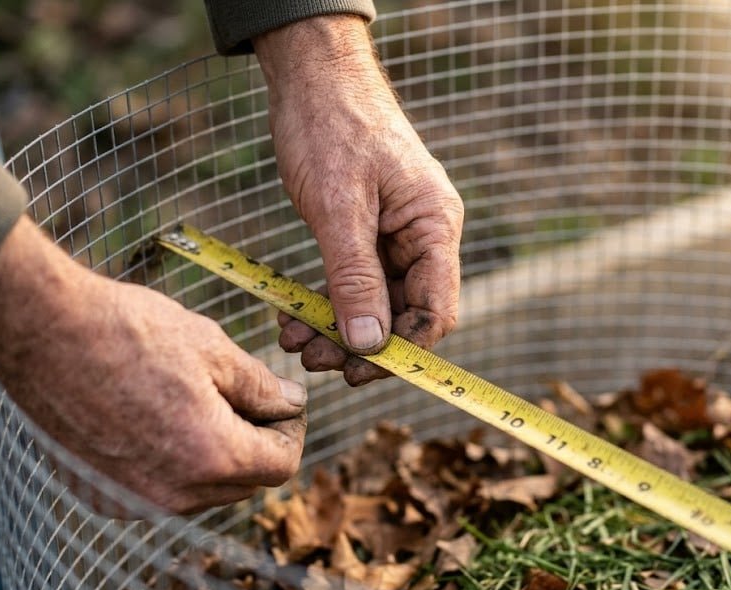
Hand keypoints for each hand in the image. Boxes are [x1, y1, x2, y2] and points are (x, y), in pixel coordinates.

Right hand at [0, 217, 306, 515]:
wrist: (44, 332)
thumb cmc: (129, 332)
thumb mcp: (214, 349)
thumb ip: (262, 387)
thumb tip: (293, 403)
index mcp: (211, 457)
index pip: (281, 466)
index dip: (291, 432)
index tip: (284, 404)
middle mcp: (174, 493)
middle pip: (245, 484)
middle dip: (256, 444)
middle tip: (246, 398)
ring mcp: (134, 499)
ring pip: (205, 491)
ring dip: (216, 456)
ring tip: (200, 402)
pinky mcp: (103, 495)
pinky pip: (161, 490)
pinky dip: (174, 464)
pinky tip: (159, 419)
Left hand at [254, 15, 462, 385]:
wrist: (312, 77)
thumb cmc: (331, 126)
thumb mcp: (338, 207)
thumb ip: (355, 278)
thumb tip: (369, 345)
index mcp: (435, 226)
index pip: (436, 310)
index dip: (402, 350)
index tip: (358, 371)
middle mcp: (425, 235)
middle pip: (406, 313)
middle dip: (361, 343)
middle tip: (313, 360)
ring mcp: (399, 235)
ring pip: (378, 303)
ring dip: (338, 328)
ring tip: (294, 340)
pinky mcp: (371, 233)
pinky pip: (357, 282)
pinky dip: (329, 303)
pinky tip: (296, 318)